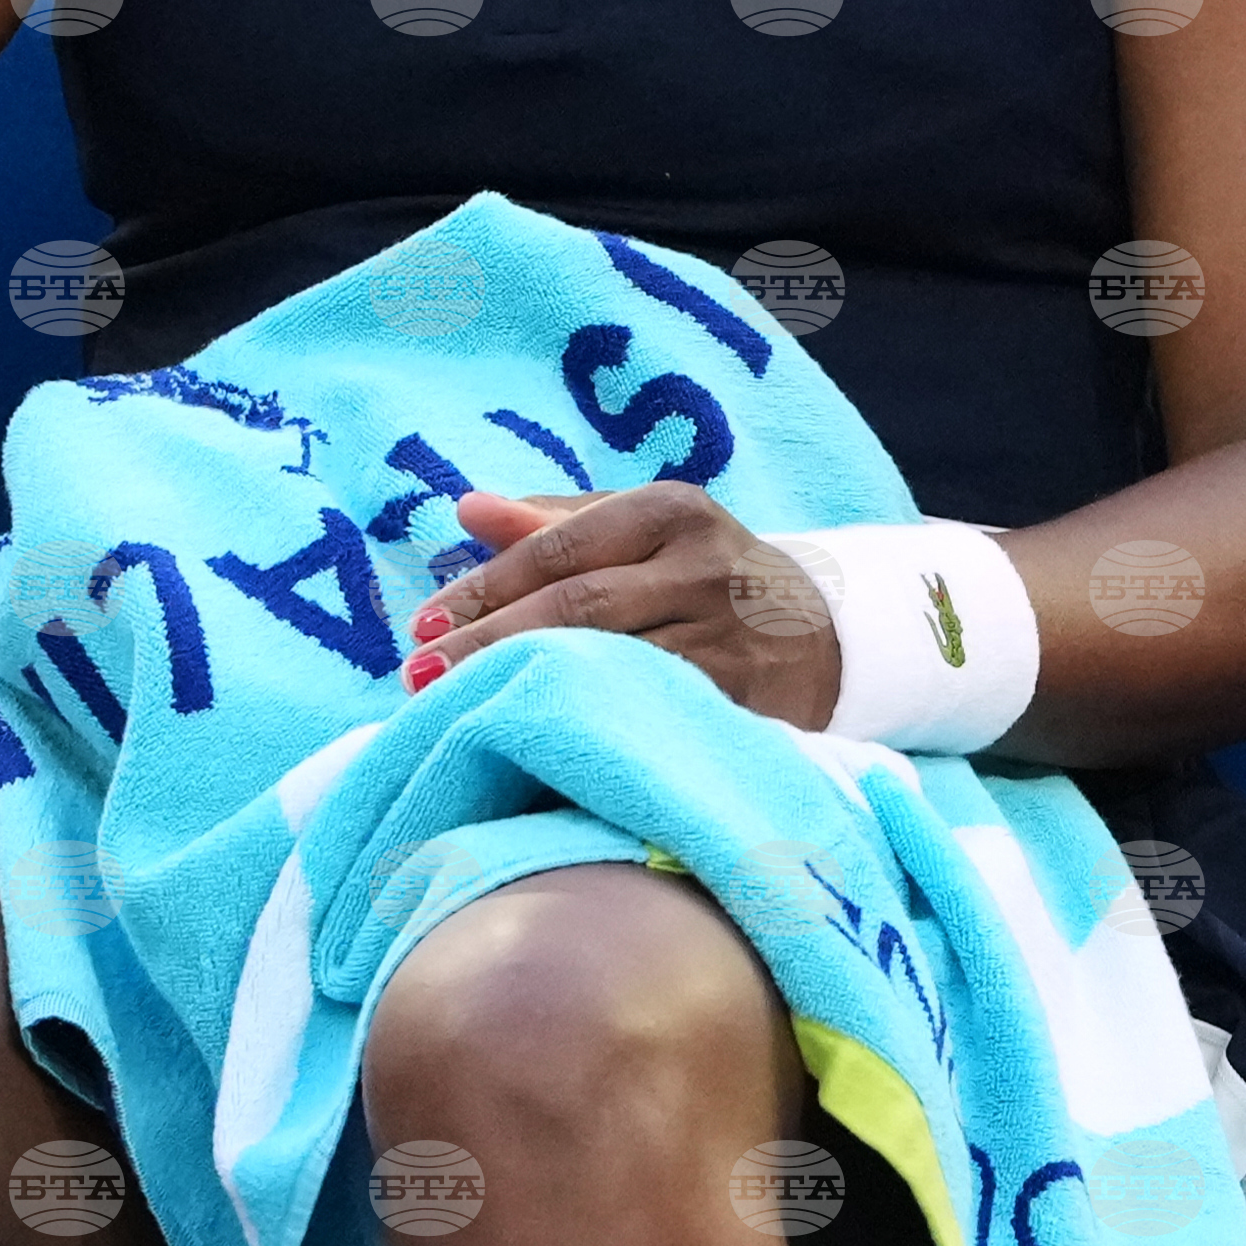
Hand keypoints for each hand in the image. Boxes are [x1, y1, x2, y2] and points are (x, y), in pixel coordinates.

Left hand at [402, 484, 842, 730]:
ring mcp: (727, 637)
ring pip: (611, 663)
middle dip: (490, 643)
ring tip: (458, 707)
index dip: (482, 590)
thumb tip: (465, 508)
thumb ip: (552, 522)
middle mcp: (703, 566)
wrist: (825, 635)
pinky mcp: (743, 700)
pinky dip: (589, 724)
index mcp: (670, 510)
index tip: (421, 627)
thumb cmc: (700, 576)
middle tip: (421, 676)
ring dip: (527, 688)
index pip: (556, 550)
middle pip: (577, 608)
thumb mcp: (639, 530)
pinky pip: (650, 713)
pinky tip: (537, 737)